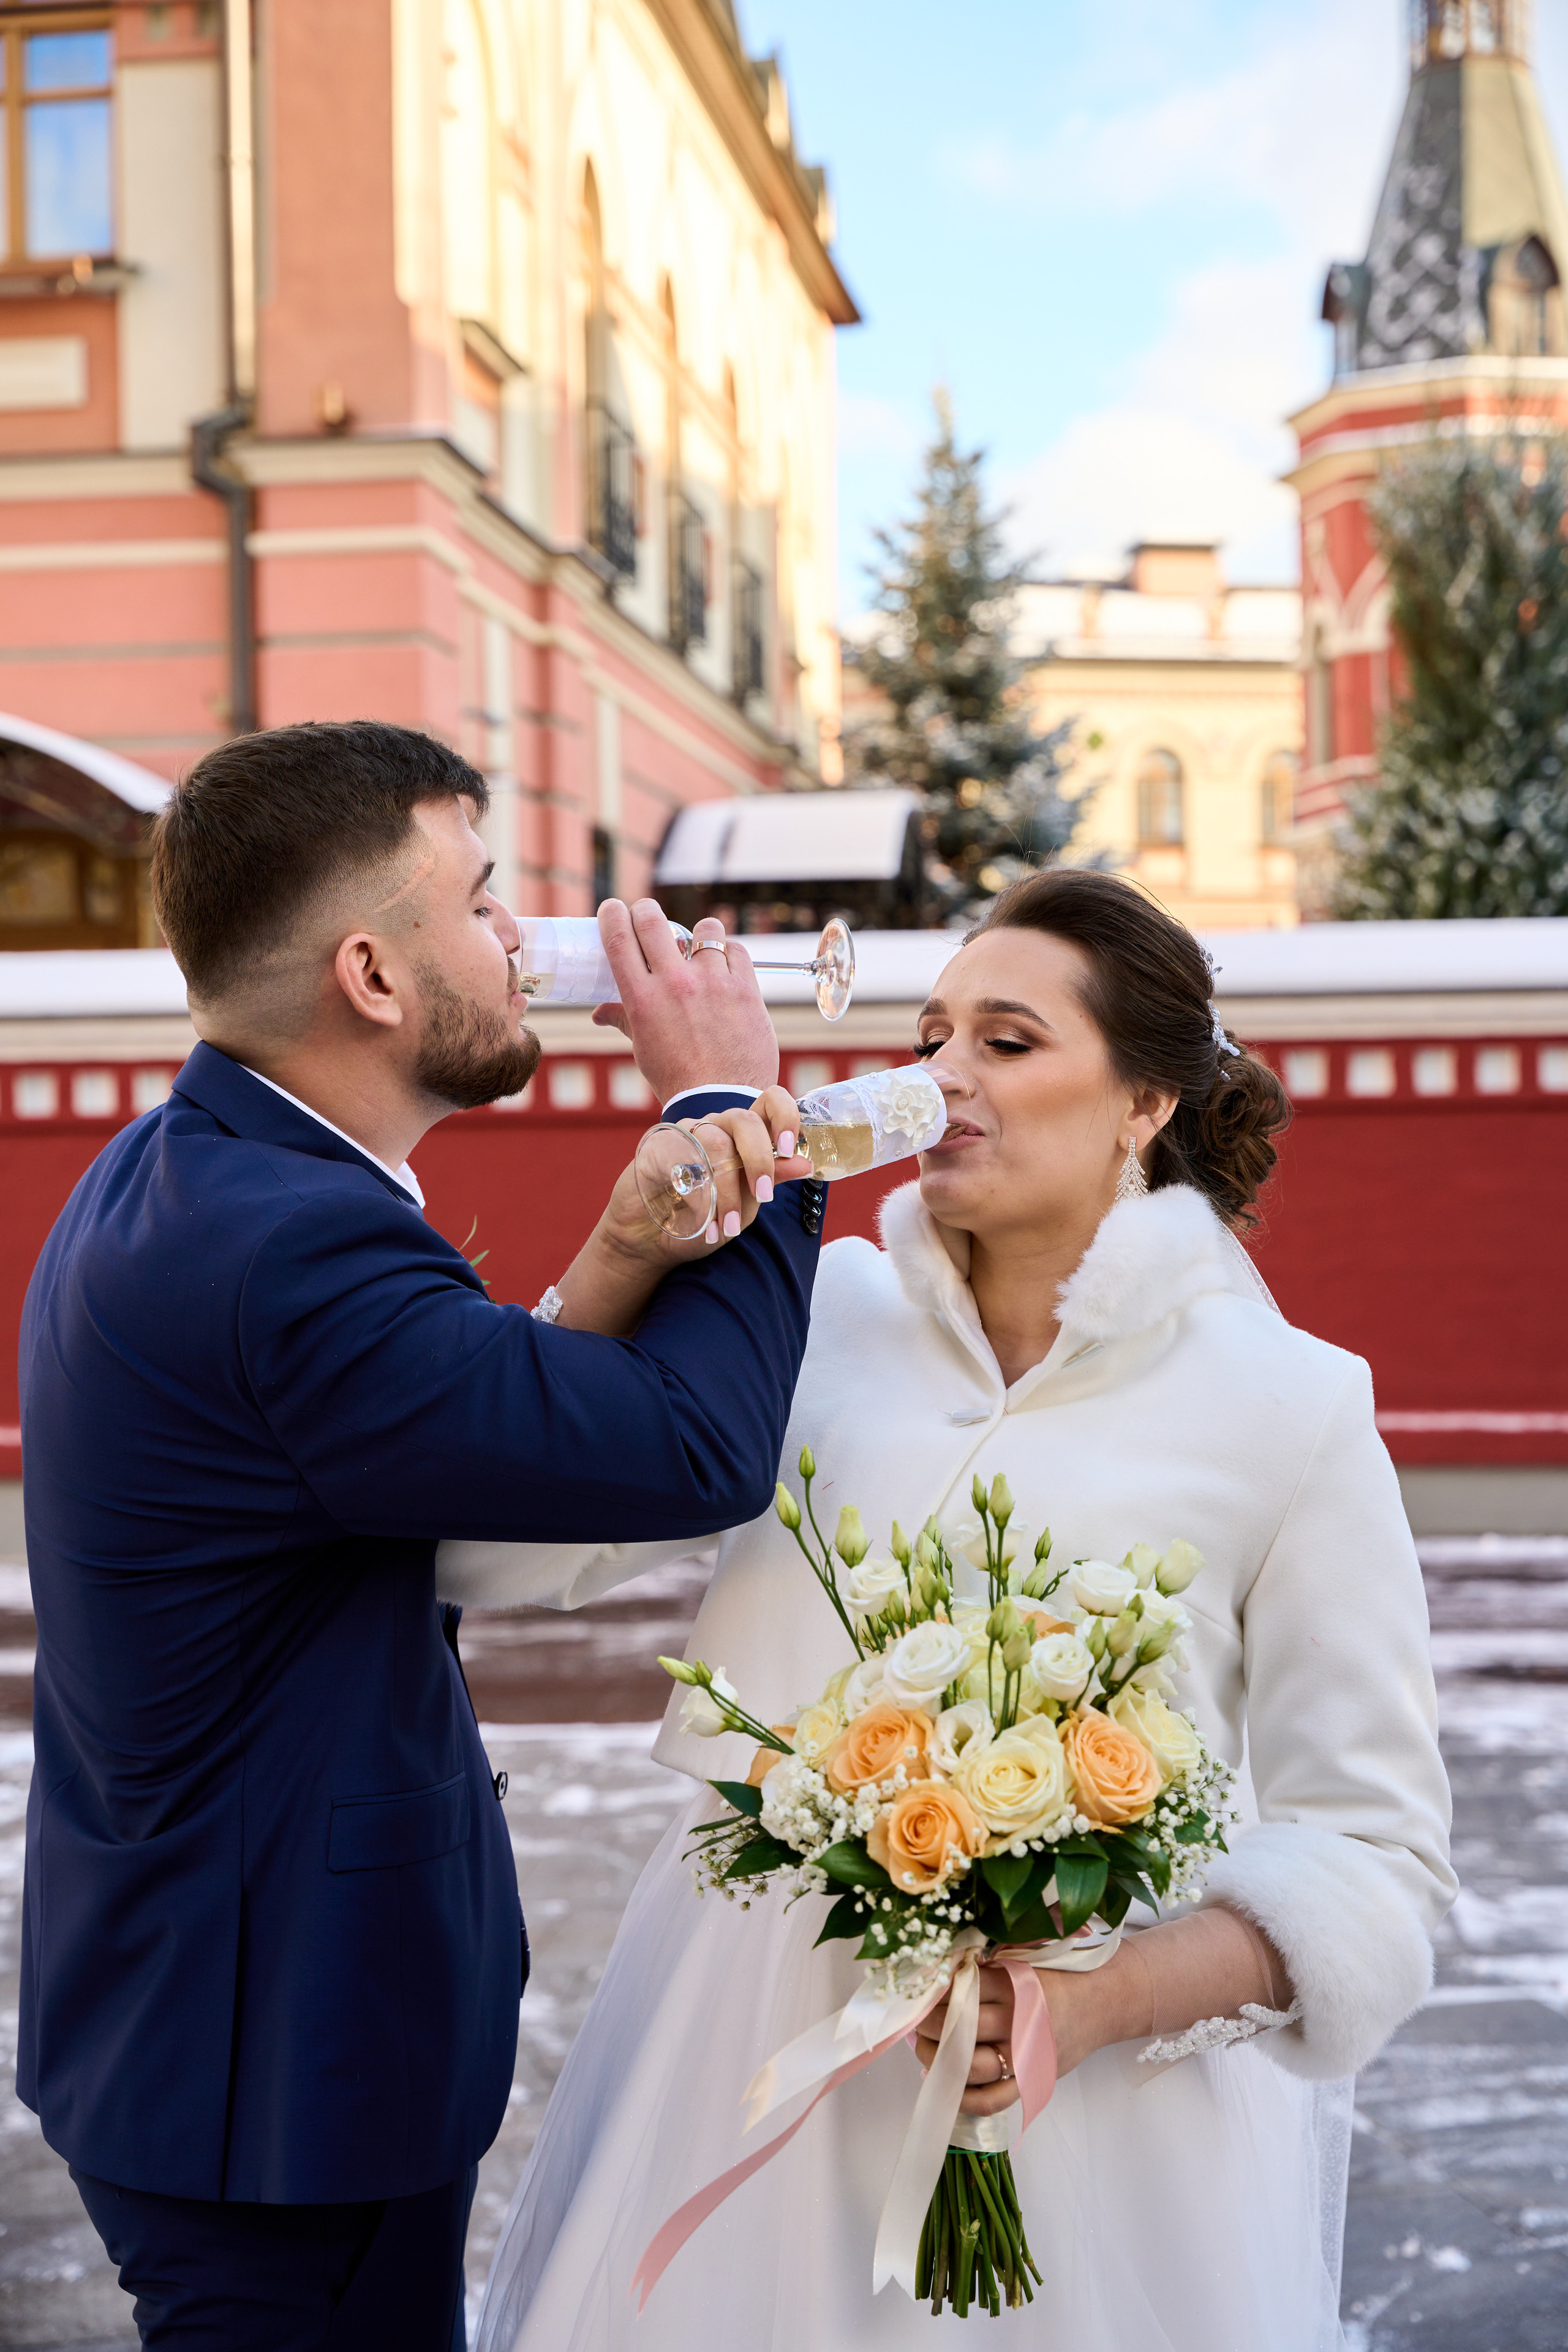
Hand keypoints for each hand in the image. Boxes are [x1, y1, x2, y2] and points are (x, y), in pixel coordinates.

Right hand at [543, 1088, 809, 1337]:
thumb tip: (807, 1163)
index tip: (791, 1150)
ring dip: (727, 1191)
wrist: (650, 1239)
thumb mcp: (744, 1204)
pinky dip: (699, 1196)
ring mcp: (686, 1132)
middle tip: (764, 1196)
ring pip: (716, 1143)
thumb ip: (770, 1180)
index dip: (786, 1117)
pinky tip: (703, 1223)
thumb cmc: (702, 1219)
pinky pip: (684, 1160)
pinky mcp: (658, 1146)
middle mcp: (716, 1126)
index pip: (770, 1102)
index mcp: (743, 1135)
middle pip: (745, 1120)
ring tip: (728, 1228)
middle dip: (760, 1159)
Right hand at [592, 902, 778, 1103]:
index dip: (613, 914)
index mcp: (642, 999)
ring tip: (699, 949)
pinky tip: (725, 967)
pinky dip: (729, 953)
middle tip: (648, 916)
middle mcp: (675, 984)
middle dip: (647, 911)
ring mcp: (712, 983)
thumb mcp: (642, 1049)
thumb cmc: (678, 1078)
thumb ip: (624, 1019)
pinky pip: (737, 949)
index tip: (614, 909)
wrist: (723, 1101)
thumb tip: (600, 1012)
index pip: (619, 938)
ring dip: (698, 934)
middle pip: (653, 920)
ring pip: (704, 929)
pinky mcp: (745, 988)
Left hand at [914, 1958, 1124, 2115]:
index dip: (934, 1993)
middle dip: (928, 2025)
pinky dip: (964, 2098)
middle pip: (960, 2027)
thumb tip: (939, 1976)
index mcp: (1015, 1984)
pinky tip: (946, 2084)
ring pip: (969, 2066)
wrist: (1101, 2004)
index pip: (962, 1989)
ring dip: (938, 2060)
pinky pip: (992, 2100)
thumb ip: (988, 1969)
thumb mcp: (1024, 1962)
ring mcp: (1024, 2055)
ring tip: (924, 2049)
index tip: (918, 1994)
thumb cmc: (1057, 1979)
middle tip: (915, 2021)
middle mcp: (1018, 2020)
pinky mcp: (1030, 2081)